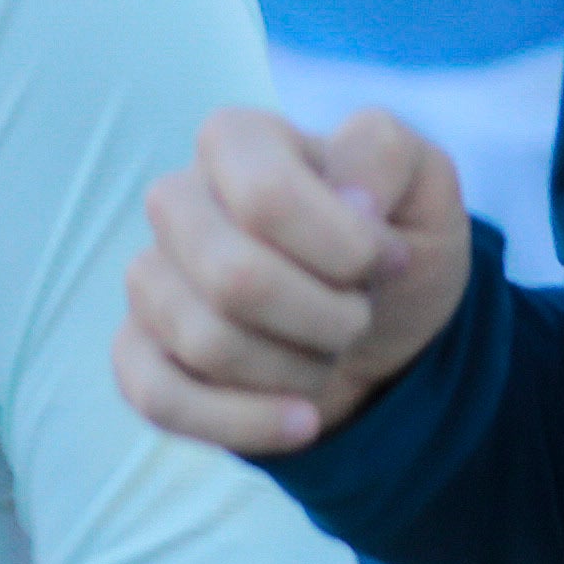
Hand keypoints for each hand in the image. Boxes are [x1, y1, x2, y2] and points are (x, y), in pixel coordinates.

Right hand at [116, 105, 471, 455]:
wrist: (385, 326)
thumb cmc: (395, 242)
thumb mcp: (425, 184)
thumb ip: (387, 157)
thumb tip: (350, 197)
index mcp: (237, 141)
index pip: (268, 197)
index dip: (344, 248)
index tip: (391, 260)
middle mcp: (178, 200)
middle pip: (232, 277)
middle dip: (324, 318)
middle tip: (359, 315)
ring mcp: (151, 279)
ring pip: (205, 343)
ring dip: (297, 368)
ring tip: (329, 353)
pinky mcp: (139, 352)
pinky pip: (160, 400)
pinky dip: (245, 423)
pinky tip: (303, 420)